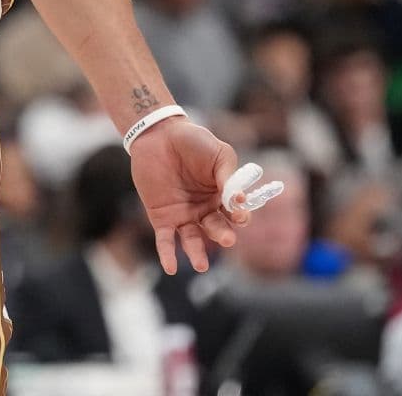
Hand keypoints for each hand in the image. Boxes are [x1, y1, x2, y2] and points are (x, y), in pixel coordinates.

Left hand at [127, 117, 249, 274]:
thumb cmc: (193, 141)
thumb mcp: (219, 154)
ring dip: (197, 254)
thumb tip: (242, 200)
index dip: (240, 217)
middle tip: (228, 238)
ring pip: (193, 240)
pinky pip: (166, 240)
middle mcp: (205, 210)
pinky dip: (168, 254)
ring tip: (201, 265)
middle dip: (223, 235)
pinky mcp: (162, 217)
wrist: (159, 134)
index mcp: (223, 197)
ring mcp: (184, 215)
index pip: (235, 214)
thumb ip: (229, 177)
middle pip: (217, 229)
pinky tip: (170, 268)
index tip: (240, 214)